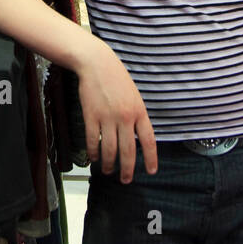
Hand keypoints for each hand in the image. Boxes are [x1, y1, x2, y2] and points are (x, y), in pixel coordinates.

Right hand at [76, 38, 156, 183]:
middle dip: (127, 169)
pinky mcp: (91, 116)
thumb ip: (136, 116)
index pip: (148, 140)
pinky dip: (94, 152)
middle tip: (126, 180)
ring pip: (110, 149)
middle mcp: (125, 117)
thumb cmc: (116, 78)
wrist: (96, 63)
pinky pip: (93, 140)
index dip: (151, 158)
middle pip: (128, 150)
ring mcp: (108, 117)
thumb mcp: (134, 96)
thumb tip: (136, 137)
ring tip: (108, 171)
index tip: (151, 171)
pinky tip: (94, 158)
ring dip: (109, 164)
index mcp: (139, 111)